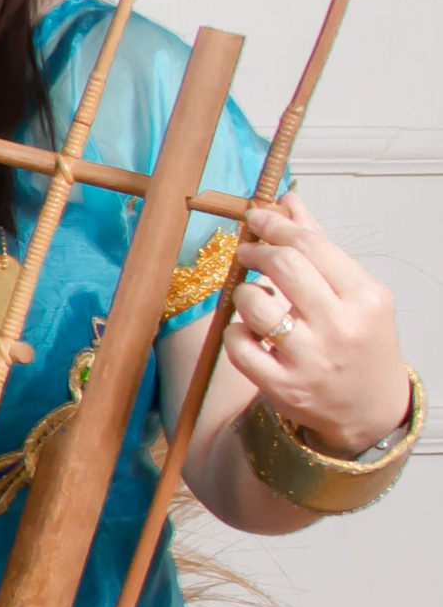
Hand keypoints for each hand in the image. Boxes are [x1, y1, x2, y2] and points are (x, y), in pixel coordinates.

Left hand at [230, 195, 411, 460]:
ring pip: (254, 304)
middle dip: (256, 251)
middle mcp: (341, 327)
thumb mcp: (355, 292)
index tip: (258, 219)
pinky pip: (237, 344)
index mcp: (365, 297)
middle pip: (284, 266)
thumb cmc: (361, 340)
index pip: (312, 245)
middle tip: (248, 251)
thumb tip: (289, 200)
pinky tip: (249, 331)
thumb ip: (320, 245)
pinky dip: (235, 331)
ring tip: (256, 297)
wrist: (370, 407)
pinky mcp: (282, 386)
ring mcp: (311, 359)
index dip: (276, 226)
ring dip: (245, 293)